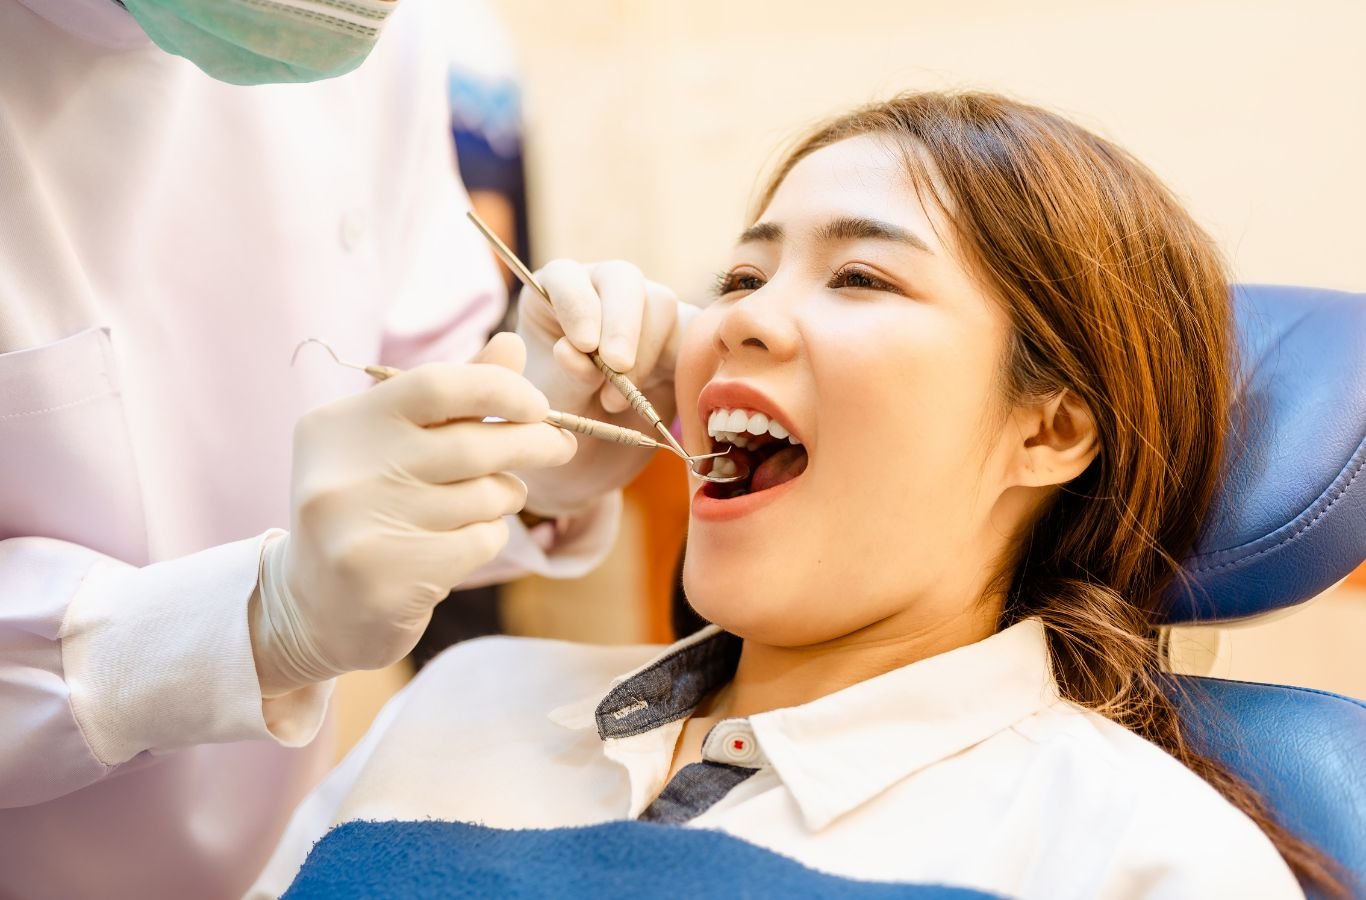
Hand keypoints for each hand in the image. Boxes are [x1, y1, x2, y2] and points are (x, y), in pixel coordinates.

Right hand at [250, 333, 575, 695]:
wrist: (315, 609)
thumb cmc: (369, 509)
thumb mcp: (395, 443)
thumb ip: (454, 397)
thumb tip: (514, 344)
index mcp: (338, 425)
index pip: (436, 384)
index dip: (501, 389)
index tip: (538, 405)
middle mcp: (342, 473)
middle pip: (472, 445)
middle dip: (533, 442)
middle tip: (560, 445)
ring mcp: (361, 529)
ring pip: (484, 497)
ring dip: (504, 497)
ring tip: (485, 502)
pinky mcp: (388, 580)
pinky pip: (480, 541)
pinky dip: (488, 536)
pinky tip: (460, 543)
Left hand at [516, 260, 696, 514]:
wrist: (587, 462)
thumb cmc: (555, 427)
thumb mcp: (550, 406)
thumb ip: (564, 377)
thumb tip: (576, 351)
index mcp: (553, 298)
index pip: (566, 277)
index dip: (578, 305)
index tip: (583, 345)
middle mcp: (600, 294)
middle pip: (623, 281)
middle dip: (623, 324)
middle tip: (618, 368)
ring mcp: (643, 314)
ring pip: (661, 305)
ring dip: (644, 355)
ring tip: (613, 404)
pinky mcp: (678, 339)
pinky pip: (694, 335)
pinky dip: (682, 366)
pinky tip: (658, 399)